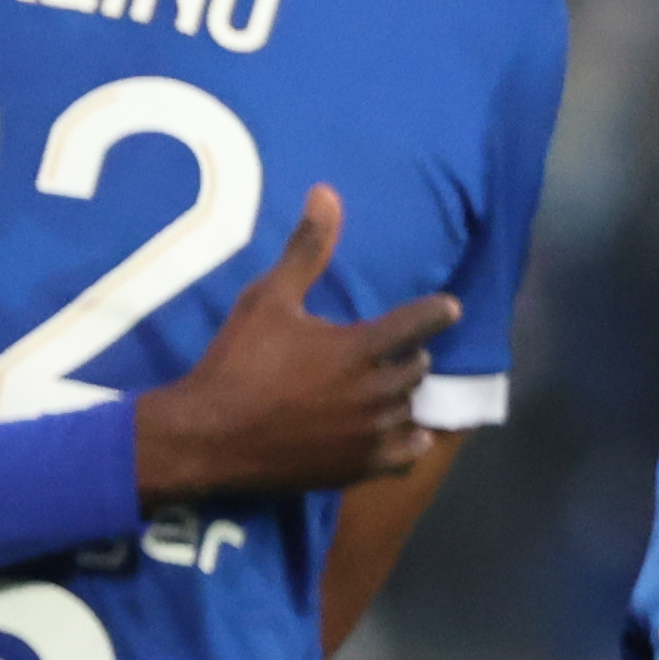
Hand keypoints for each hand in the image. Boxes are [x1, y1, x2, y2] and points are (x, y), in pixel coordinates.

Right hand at [129, 188, 450, 502]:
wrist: (210, 436)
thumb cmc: (239, 362)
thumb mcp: (267, 299)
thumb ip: (306, 250)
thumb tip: (327, 192)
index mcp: (361, 348)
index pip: (420, 323)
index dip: (437, 312)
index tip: (448, 308)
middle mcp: (378, 391)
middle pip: (416, 367)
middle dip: (406, 354)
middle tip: (387, 350)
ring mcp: (372, 434)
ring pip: (410, 408)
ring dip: (401, 395)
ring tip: (381, 389)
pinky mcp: (360, 467)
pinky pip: (407, 453)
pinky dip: (408, 441)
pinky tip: (400, 433)